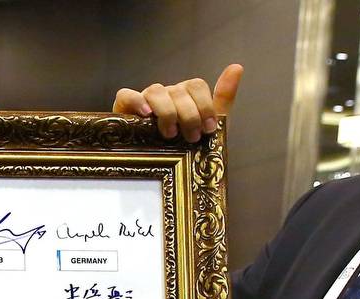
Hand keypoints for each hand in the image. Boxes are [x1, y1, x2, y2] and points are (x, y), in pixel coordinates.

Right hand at [114, 64, 242, 141]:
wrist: (160, 170)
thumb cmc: (182, 148)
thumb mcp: (207, 126)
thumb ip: (223, 98)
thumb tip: (237, 67)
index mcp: (184, 95)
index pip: (195, 85)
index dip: (204, 105)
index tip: (208, 129)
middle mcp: (165, 94)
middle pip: (178, 89)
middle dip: (189, 115)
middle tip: (191, 137)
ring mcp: (143, 100)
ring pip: (156, 91)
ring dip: (167, 112)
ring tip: (170, 134)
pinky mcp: (122, 110)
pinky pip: (126, 95)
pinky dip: (136, 101)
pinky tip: (146, 115)